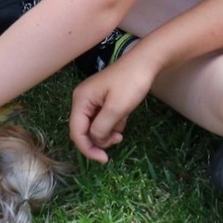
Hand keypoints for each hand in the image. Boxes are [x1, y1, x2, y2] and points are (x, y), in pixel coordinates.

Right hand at [69, 48, 156, 163]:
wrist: (146, 62)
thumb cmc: (130, 84)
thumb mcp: (116, 109)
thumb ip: (101, 128)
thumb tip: (95, 141)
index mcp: (81, 100)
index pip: (76, 132)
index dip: (87, 149)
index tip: (104, 160)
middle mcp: (83, 100)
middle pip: (84, 130)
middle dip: (99, 140)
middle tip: (117, 141)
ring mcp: (93, 99)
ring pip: (95, 126)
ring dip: (107, 133)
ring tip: (121, 131)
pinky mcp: (104, 99)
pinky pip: (103, 118)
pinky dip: (112, 123)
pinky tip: (123, 119)